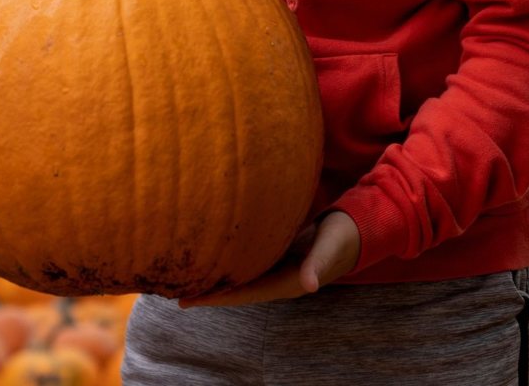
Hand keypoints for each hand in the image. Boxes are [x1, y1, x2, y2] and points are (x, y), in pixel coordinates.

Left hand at [178, 211, 360, 307]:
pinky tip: (211, 258)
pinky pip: (247, 263)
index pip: (245, 294)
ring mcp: (276, 268)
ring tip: (184, 278)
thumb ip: (319, 265)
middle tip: (172, 292)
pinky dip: (228, 264)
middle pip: (236, 290)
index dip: (216, 298)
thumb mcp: (332, 248)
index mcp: (288, 282)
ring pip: (239, 277)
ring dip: (215, 279)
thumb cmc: (344, 237)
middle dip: (207, 292)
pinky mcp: (276, 254)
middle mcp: (278, 279)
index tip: (187, 300)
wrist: (356, 229)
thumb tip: (309, 285)